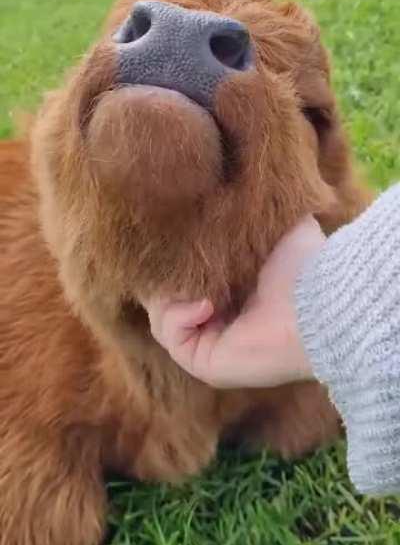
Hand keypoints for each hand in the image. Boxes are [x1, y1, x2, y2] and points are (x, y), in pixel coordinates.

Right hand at [144, 216, 324, 388]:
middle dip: (164, 279)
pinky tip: (205, 303)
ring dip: (169, 297)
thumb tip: (234, 181)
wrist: (321, 305)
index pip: (192, 281)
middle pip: (171, 302)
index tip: (171, 238)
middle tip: (167, 257)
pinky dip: (178, 316)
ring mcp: (213, 346)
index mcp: (239, 295)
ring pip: (164, 320)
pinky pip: (172, 337)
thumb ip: (254, 214)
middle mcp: (224, 323)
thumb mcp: (279, 227)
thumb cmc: (305, 266)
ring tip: (191, 280)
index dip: (178, 262)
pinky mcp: (205, 363)